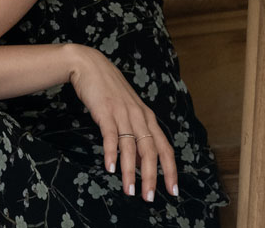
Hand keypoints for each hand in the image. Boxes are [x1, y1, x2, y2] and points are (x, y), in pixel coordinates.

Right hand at [66, 44, 178, 201]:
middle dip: (152, 176)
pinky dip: (112, 153)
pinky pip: (111, 136)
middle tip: (149, 198)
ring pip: (131, 147)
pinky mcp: (106, 111)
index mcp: (147, 117)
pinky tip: (111, 168)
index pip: (164, 147)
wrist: (90, 66)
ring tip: (130, 191)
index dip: (170, 169)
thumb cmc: (109, 90)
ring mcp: (122, 113)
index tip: (173, 190)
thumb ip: (136, 133)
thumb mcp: (128, 111)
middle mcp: (139, 116)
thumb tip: (141, 161)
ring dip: (131, 171)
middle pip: (150, 150)